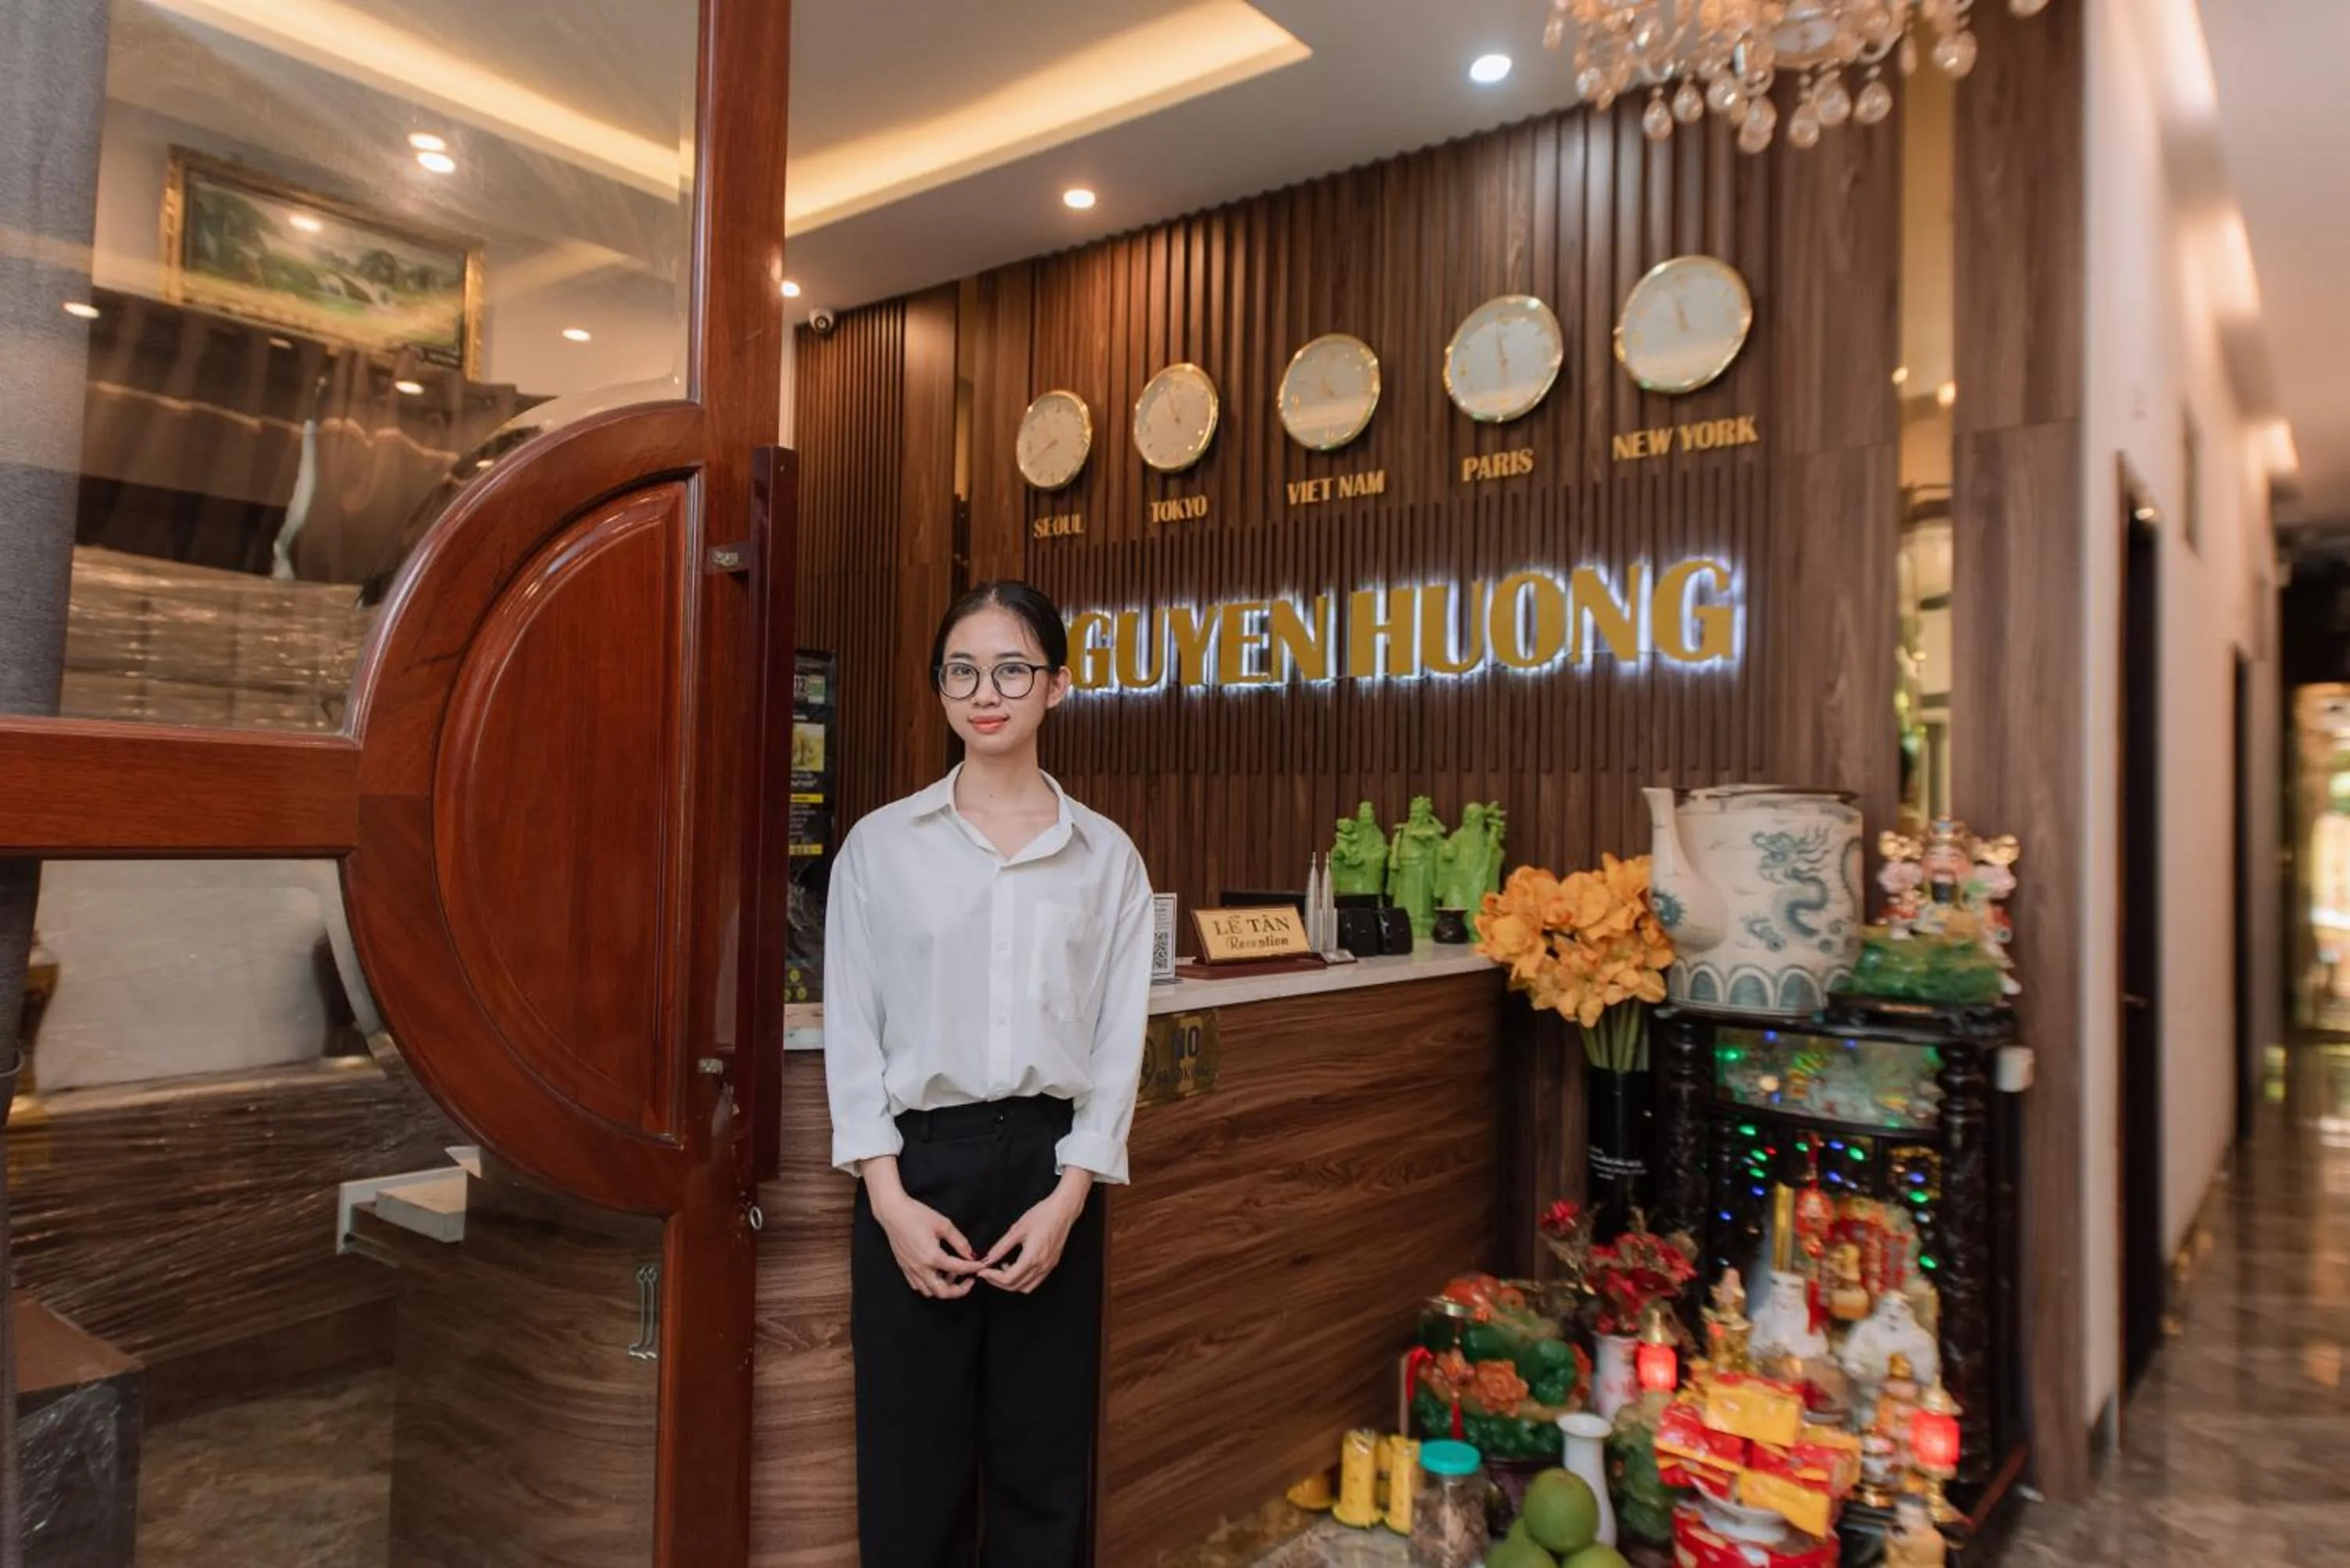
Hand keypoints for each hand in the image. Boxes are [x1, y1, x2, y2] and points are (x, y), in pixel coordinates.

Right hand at [862, 1158, 982, 1298]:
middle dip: (959, 1290)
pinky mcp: (904, 1268)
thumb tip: (971, 1254)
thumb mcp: (943, 1225)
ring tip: (952, 1274)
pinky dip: (930, 1285)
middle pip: (943, 1292)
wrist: (892, 1212)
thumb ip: (959, 1242)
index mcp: (932, 1257)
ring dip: (943, 1287)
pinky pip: (918, 1285)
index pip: (958, 1268)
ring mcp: (911, 1270)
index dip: (972, 1268)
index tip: (980, 1266)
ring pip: (929, 1292)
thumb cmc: (916, 1215)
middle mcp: (921, 1268)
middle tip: (969, 1280)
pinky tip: (936, 1273)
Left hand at [980, 1169, 1092, 1293]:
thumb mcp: (1017, 1229)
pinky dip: (1022, 1280)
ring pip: (1026, 1287)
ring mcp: (1048, 1267)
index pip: (1008, 1278)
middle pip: (1015, 1286)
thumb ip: (1001, 1247)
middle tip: (987, 1272)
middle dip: (998, 1282)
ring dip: (1011, 1283)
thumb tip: (987, 1259)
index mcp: (1032, 1258)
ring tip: (1001, 1269)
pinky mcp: (1052, 1264)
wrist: (1063, 1210)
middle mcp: (1041, 1266)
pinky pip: (1035, 1281)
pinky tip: (1015, 1266)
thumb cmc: (1042, 1215)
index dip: (992, 1277)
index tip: (982, 1271)